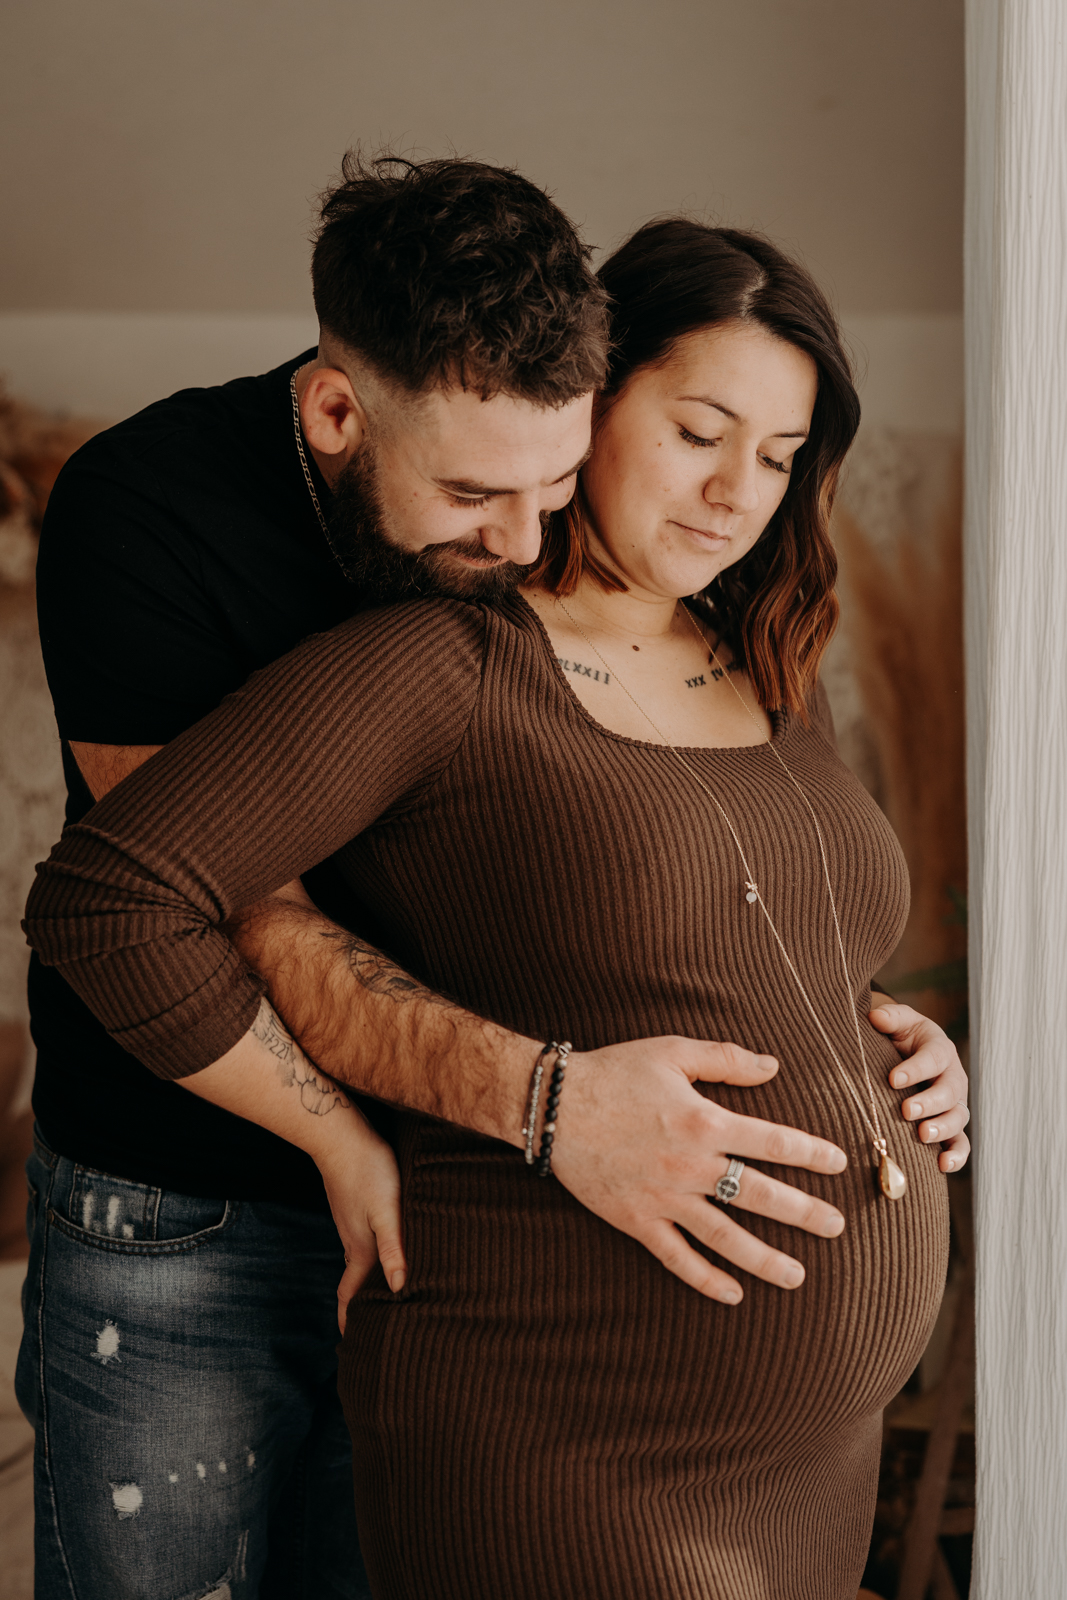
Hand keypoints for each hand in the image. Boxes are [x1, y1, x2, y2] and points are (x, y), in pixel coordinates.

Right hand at [317, 1110, 405, 1333]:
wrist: (340, 1136)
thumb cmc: (367, 1171)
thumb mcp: (387, 1211)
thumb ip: (394, 1248)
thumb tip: (399, 1290)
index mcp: (359, 1249)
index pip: (350, 1294)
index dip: (350, 1320)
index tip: (351, 1344)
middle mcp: (352, 1240)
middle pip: (354, 1281)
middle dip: (360, 1305)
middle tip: (371, 1326)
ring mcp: (351, 1222)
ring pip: (359, 1259)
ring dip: (367, 1279)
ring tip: (383, 1292)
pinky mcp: (354, 1205)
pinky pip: (362, 1240)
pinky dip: (371, 1254)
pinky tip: (385, 1246)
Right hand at [551, 1036, 847, 1304]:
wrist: (553, 1104)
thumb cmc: (615, 1071)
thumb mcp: (672, 1052)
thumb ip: (726, 1060)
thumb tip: (773, 1066)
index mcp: (705, 1121)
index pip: (773, 1141)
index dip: (810, 1152)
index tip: (839, 1162)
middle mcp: (691, 1165)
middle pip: (760, 1194)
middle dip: (804, 1212)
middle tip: (837, 1226)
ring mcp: (665, 1198)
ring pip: (726, 1236)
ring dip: (766, 1258)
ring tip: (798, 1274)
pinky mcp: (637, 1220)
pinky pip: (677, 1258)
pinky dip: (705, 1279)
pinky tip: (733, 1294)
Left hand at [868, 1002, 969, 1173]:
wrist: (907, 1055)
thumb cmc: (901, 1037)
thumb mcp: (897, 1022)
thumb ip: (889, 1018)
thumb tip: (875, 1017)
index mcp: (940, 1050)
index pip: (933, 1058)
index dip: (915, 1069)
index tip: (892, 1079)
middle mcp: (952, 1078)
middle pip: (949, 1091)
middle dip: (929, 1102)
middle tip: (906, 1110)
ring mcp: (954, 1104)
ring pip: (958, 1118)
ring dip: (942, 1128)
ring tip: (922, 1135)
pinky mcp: (951, 1126)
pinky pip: (961, 1144)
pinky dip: (956, 1156)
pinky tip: (942, 1165)